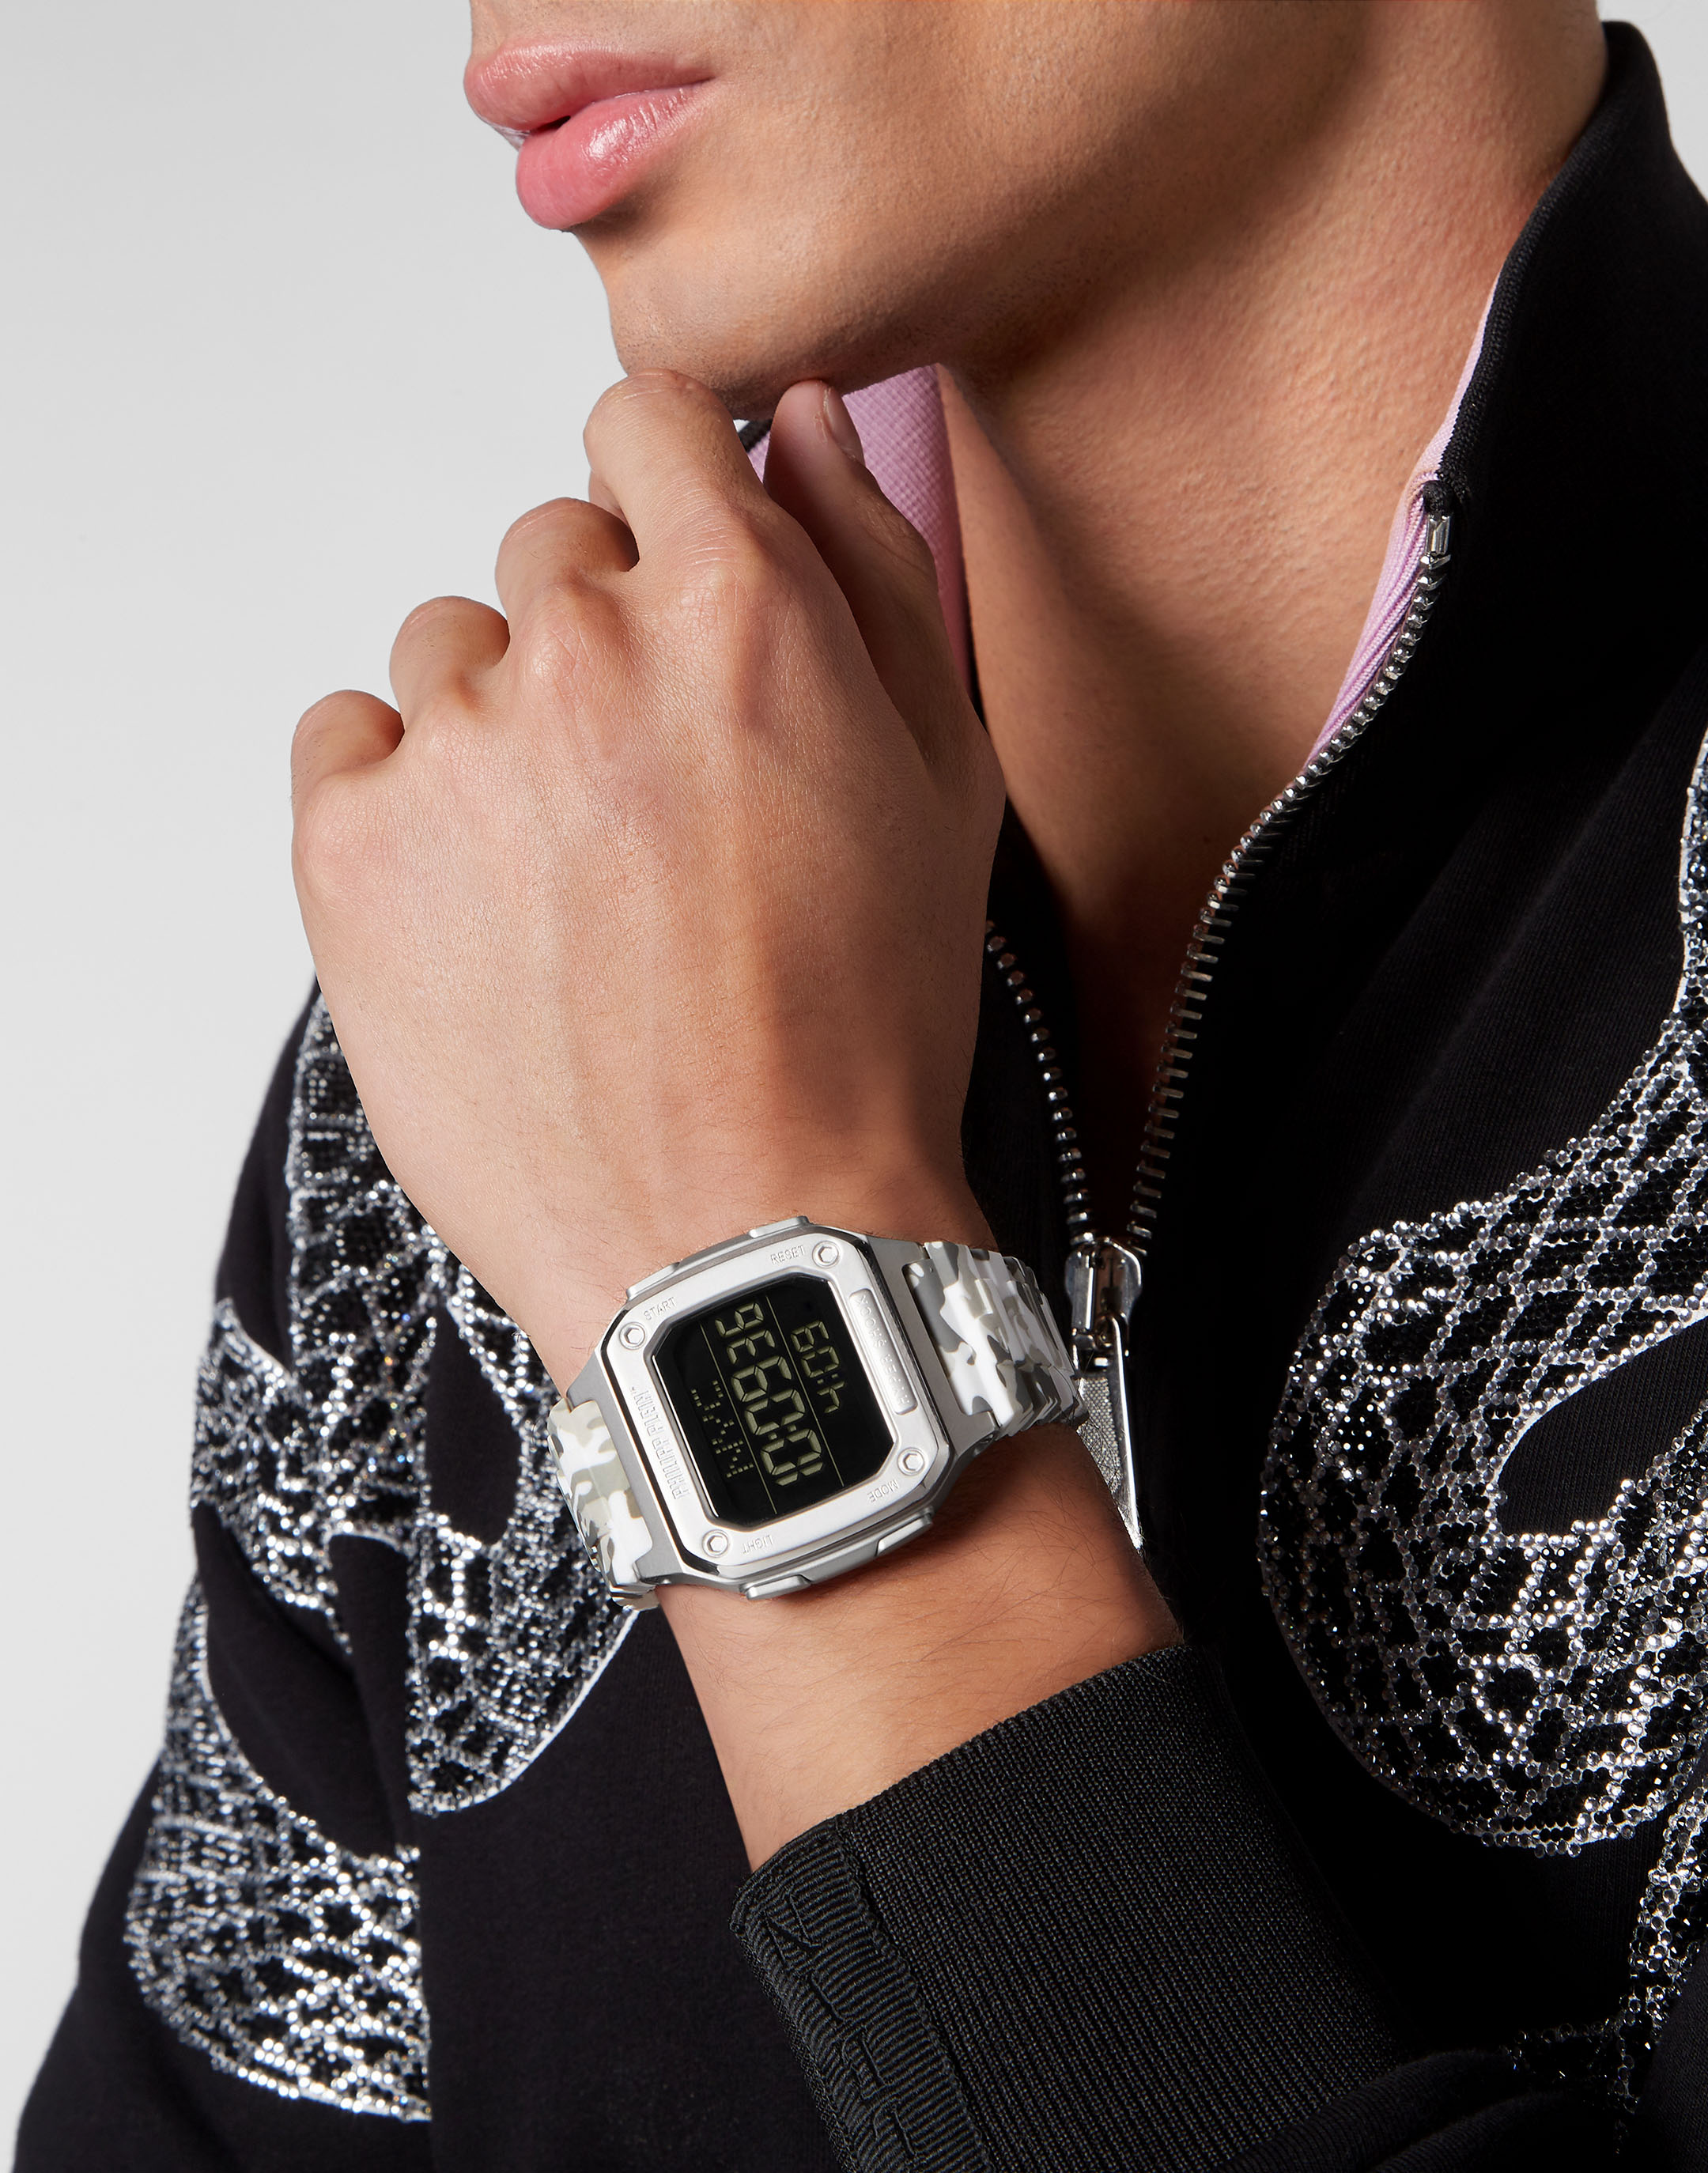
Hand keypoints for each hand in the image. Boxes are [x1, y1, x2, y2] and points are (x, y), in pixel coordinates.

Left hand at [292, 373, 1003, 1388]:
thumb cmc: (857, 1035)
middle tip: (654, 792)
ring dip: (504, 724)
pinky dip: (404, 796)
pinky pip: (347, 739)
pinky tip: (485, 897)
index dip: (671, 489)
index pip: (648, 420)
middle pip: (551, 547)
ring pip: (451, 649)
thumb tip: (811, 433)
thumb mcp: (941, 785)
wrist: (747, 1234)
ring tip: (572, 873)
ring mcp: (455, 747)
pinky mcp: (350, 848)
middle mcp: (584, 650)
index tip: (674, 560)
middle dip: (604, 638)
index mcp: (739, 609)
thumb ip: (873, 572)